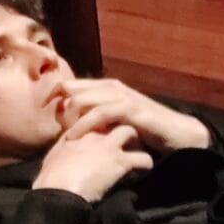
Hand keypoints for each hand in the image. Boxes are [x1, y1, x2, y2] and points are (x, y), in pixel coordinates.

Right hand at [32, 120, 152, 203]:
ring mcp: (108, 145)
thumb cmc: (52, 175)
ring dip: (138, 142)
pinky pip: (143, 158)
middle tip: (129, 140)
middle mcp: (94, 132)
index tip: (110, 131)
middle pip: (115, 117)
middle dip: (124, 125)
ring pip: (132, 132)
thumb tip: (68, 143)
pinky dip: (145, 164)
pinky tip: (143, 170)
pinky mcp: (120, 162)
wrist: (58, 190)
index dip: (106, 122)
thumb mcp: (55, 153)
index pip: (97, 115)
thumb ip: (65, 143)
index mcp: (79, 129)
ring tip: (138, 153)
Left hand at [55, 79, 209, 156]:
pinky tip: (75, 136)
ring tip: (61, 135)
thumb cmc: (146, 131)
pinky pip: (102, 113)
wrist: (179, 135)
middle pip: (72, 90)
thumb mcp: (117, 124)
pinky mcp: (132, 108)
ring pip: (84, 99)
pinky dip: (86, 124)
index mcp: (105, 88)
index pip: (70, 87)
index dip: (54, 99)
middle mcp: (112, 88)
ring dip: (70, 118)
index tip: (43, 117)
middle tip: (51, 129)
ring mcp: (122, 96)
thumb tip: (70, 128)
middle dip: (58, 108)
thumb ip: (98, 121)